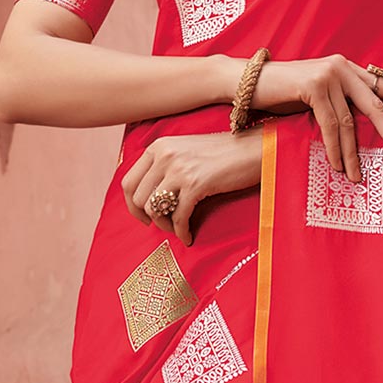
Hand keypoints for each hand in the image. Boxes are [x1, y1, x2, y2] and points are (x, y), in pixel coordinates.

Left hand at [121, 128, 265, 246]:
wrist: (254, 149)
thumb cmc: (222, 154)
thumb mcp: (185, 151)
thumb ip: (164, 166)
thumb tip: (147, 197)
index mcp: (158, 147)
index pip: (128, 182)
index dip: (132, 206)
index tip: (143, 216)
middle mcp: (164, 155)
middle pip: (138, 198)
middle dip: (148, 218)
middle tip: (162, 226)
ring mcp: (179, 169)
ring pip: (155, 209)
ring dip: (164, 225)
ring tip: (177, 229)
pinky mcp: (196, 184)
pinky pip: (178, 217)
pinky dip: (181, 231)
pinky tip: (188, 236)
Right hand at [248, 53, 382, 184]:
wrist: (250, 83)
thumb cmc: (284, 95)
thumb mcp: (320, 98)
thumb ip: (342, 105)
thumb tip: (364, 130)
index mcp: (351, 70)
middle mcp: (345, 68)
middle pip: (378, 105)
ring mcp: (331, 74)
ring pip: (350, 122)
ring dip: (354, 154)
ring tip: (357, 177)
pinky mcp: (315, 85)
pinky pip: (331, 123)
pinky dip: (335, 148)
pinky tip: (338, 165)